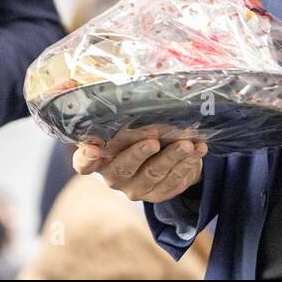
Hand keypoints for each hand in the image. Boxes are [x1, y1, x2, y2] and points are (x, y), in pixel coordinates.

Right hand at [73, 126, 207, 202]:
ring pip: (153, 174)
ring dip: (171, 157)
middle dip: (139, 153)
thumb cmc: (139, 133)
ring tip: (187, 144)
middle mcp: (113, 176)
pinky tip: (198, 149)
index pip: (83, 163)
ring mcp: (136, 188)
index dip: (86, 157)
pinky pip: (173, 181)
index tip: (93, 148)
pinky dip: (188, 164)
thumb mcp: (127, 124)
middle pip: (122, 168)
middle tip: (154, 141)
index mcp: (99, 159)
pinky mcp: (158, 194)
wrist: (164, 156)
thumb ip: (122, 115)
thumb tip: (125, 87)